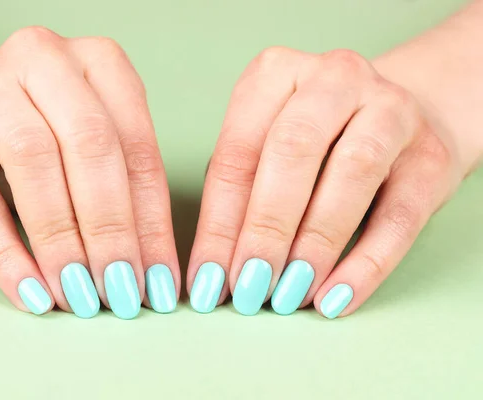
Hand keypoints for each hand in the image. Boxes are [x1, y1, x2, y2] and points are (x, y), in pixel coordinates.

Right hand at [0, 27, 178, 318]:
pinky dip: (8, 254)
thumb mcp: (86, 147)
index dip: (153, 221)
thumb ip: (122, 191)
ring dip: (64, 243)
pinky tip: (33, 292)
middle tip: (123, 292)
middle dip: (113, 231)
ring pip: (36, 165)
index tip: (159, 278)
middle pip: (92, 148)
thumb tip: (151, 271)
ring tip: (81, 296)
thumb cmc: (36, 136)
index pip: (138, 147)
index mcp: (97, 61)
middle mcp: (44, 58)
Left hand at [188, 47, 463, 317]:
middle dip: (264, 229)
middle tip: (247, 287)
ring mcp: (390, 109)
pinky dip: (365, 264)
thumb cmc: (314, 141)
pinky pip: (399, 216)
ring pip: (351, 175)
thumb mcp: (266, 147)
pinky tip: (336, 298)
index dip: (218, 223)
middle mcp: (334, 78)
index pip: (236, 153)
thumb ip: (239, 197)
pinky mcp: (430, 154)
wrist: (398, 119)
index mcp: (276, 73)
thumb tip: (214, 271)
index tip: (206, 279)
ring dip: (314, 244)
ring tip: (287, 295)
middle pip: (292, 151)